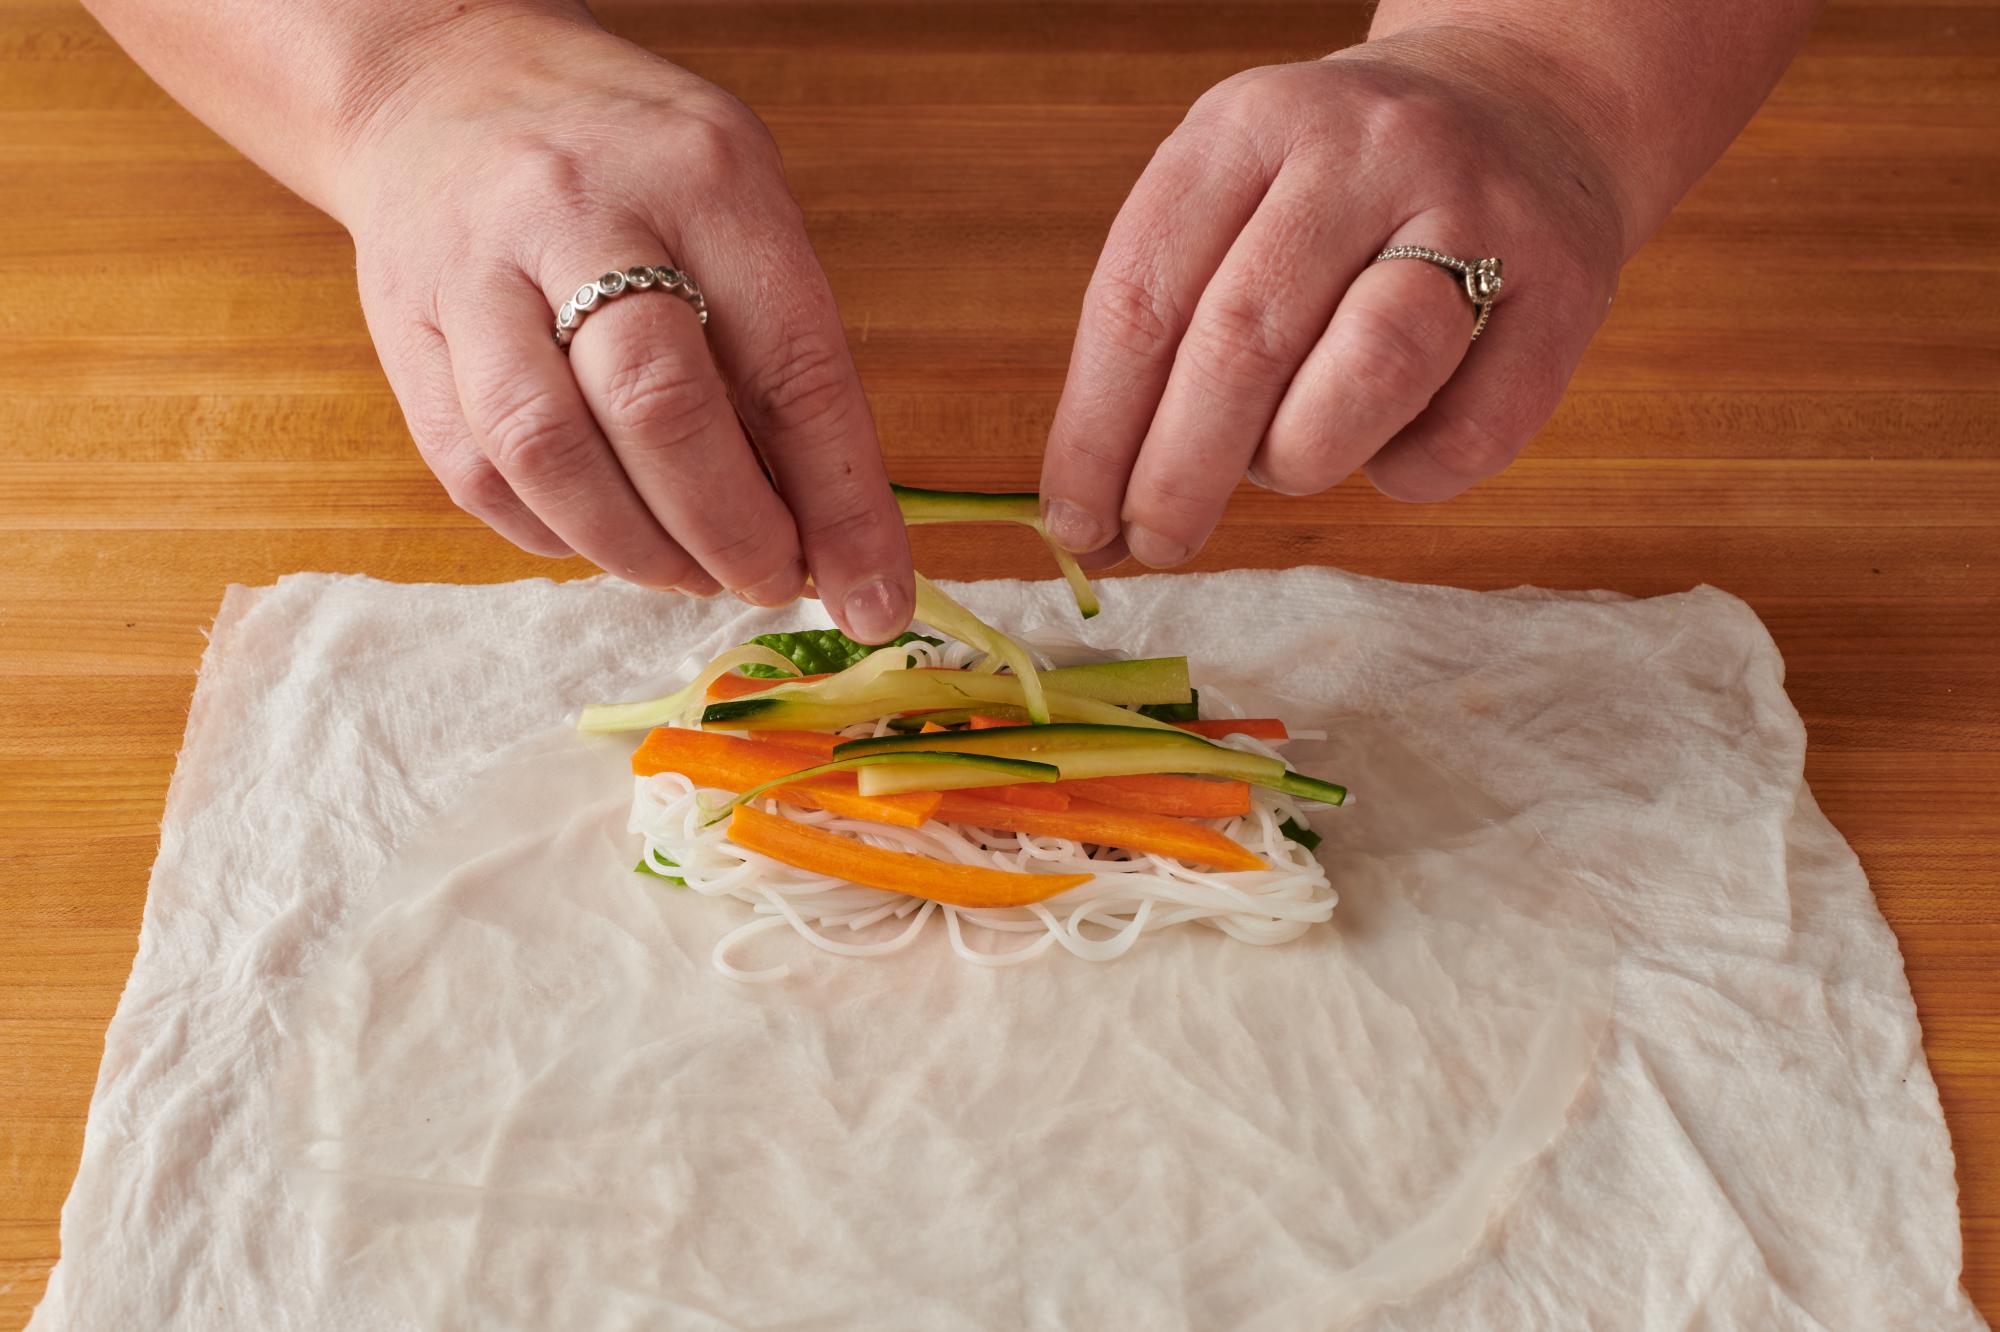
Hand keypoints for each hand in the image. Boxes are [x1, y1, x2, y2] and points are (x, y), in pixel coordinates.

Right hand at [336, 13, 912, 639]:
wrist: (443, 80)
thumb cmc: (629, 160)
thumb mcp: (738, 202)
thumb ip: (786, 353)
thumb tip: (837, 534)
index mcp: (704, 177)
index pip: (791, 364)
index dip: (841, 502)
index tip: (875, 595)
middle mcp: (579, 209)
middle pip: (660, 408)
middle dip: (732, 532)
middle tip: (770, 580)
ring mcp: (473, 268)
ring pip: (548, 452)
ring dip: (636, 550)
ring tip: (690, 574)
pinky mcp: (403, 327)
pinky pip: (475, 469)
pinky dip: (553, 533)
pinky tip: (601, 536)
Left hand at [1038, 31, 1626, 568]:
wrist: (1530, 107)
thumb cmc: (1340, 195)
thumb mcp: (1235, 202)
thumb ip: (1162, 335)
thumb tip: (1086, 518)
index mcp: (1250, 124)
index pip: (1142, 294)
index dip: (1095, 429)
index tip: (1072, 520)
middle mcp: (1362, 151)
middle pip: (1243, 341)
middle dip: (1178, 474)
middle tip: (1155, 544)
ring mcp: (1476, 211)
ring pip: (1368, 374)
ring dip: (1299, 461)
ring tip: (1283, 467)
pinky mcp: (1565, 288)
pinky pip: (1469, 435)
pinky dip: (1410, 475)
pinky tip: (1388, 449)